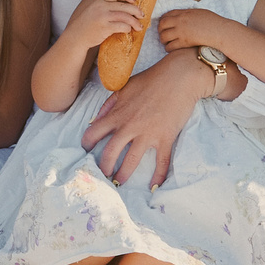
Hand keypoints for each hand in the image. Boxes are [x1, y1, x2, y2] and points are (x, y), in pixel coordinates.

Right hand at [63, 0, 145, 52]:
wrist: (77, 36)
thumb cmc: (87, 24)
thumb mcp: (94, 9)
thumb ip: (105, 6)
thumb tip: (124, 6)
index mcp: (99, 0)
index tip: (134, 0)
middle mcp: (102, 6)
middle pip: (125, 6)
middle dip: (136, 11)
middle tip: (142, 16)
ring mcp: (103, 17)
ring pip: (125, 16)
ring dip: (135, 22)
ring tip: (139, 26)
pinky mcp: (105, 28)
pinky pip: (122, 26)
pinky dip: (128, 28)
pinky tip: (128, 30)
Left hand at [80, 57, 212, 187]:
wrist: (180, 77)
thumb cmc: (152, 79)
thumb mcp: (124, 87)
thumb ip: (109, 104)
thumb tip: (96, 119)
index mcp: (118, 114)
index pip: (94, 132)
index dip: (86, 143)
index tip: (85, 151)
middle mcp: (130, 127)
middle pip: (109, 153)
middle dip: (103, 167)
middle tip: (101, 174)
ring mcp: (148, 134)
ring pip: (131, 161)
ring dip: (123, 175)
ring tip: (119, 183)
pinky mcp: (166, 138)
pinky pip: (161, 162)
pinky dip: (158, 176)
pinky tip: (153, 187)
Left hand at [155, 9, 248, 100]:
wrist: (220, 31)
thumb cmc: (214, 22)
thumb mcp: (199, 13)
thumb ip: (189, 14)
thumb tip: (184, 16)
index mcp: (184, 13)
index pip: (167, 15)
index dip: (163, 20)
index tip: (163, 25)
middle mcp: (180, 21)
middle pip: (162, 24)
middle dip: (160, 30)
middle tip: (162, 35)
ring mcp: (181, 31)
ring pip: (164, 36)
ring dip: (163, 40)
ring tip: (166, 43)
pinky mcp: (184, 42)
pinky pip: (170, 46)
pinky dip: (169, 48)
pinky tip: (171, 49)